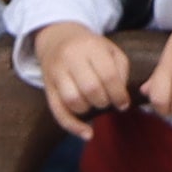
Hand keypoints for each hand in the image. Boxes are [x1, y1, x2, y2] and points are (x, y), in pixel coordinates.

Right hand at [27, 23, 133, 137]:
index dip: (119, 94)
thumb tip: (121, 98)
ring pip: (73, 101)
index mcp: (90, 46)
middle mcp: (70, 58)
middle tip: (108, 101)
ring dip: (89, 110)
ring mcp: (56, 72)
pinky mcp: (48, 87)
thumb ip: (120, 70)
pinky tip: (87, 134)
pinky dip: (73, 126)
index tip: (123, 103)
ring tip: (94, 104)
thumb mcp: (110, 50)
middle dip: (104, 101)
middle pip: (91, 89)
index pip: (108, 76)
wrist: (57, 37)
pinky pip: (58, 112)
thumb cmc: (90, 47)